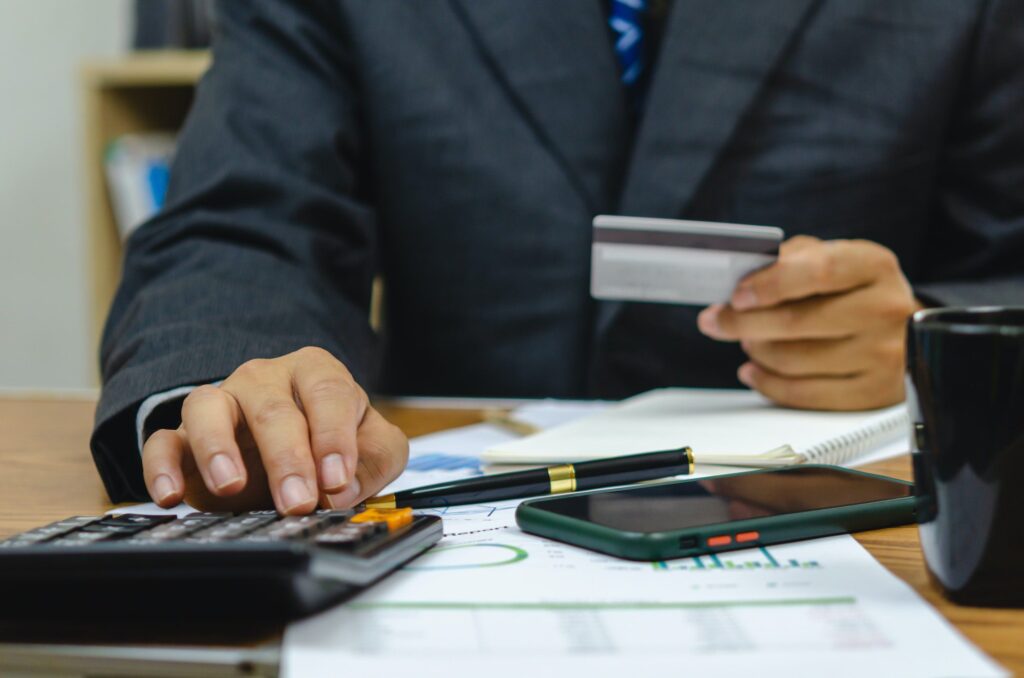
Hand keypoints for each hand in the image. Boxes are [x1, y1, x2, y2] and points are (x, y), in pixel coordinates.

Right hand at [141, 347, 408, 513]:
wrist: (287, 452)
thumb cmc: (331, 442)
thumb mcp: (373, 448)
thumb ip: (374, 461)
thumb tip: (345, 490)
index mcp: (316, 373)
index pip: (328, 393)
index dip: (334, 436)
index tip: (336, 480)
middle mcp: (265, 379)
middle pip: (273, 408)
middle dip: (287, 458)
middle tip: (297, 502)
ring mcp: (222, 403)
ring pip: (208, 407)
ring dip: (217, 447)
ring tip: (231, 485)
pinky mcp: (184, 437)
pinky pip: (162, 441)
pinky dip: (162, 466)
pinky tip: (172, 494)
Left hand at [696, 236, 922, 409]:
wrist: (906, 331)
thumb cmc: (855, 290)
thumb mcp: (834, 259)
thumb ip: (792, 259)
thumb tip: (743, 276)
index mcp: (874, 266)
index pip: (817, 272)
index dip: (770, 284)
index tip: (736, 295)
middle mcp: (885, 310)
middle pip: (797, 321)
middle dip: (743, 322)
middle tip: (715, 321)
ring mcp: (883, 355)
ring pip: (794, 360)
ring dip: (756, 351)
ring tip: (746, 340)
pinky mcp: (873, 393)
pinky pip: (805, 394)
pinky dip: (768, 384)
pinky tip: (753, 371)